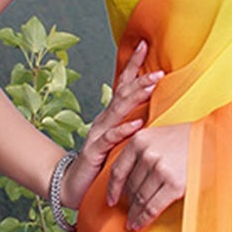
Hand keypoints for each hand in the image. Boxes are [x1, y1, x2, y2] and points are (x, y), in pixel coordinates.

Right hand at [60, 39, 163, 209]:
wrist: (73, 185)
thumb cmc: (100, 165)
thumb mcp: (119, 143)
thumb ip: (133, 128)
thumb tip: (157, 114)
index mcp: (110, 117)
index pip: (123, 85)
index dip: (134, 66)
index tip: (146, 45)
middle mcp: (104, 121)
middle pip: (122, 93)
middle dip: (140, 77)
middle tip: (159, 68)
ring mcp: (98, 134)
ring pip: (119, 110)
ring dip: (136, 96)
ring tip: (152, 84)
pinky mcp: (95, 151)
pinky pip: (111, 138)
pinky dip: (125, 129)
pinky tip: (137, 123)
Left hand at [105, 121, 190, 231]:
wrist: (216, 140)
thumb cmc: (191, 139)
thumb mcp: (160, 136)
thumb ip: (143, 152)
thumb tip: (131, 178)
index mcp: (139, 140)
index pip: (118, 170)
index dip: (113, 189)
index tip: (111, 200)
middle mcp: (146, 154)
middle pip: (130, 187)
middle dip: (128, 204)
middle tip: (127, 215)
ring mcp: (159, 169)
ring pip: (139, 199)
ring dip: (134, 214)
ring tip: (132, 223)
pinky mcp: (174, 184)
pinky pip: (152, 207)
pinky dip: (143, 219)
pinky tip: (139, 225)